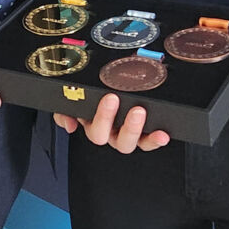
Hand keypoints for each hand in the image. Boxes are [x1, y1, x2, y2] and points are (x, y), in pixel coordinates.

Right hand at [54, 93, 170, 152]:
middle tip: (119, 100)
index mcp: (92, 124)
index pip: (92, 127)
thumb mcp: (75, 97)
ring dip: (133, 130)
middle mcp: (108, 133)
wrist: (115, 84)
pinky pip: (148, 142)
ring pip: (126, 144)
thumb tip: (68, 124)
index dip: (101, 116)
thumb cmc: (96, 92)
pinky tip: (162, 134)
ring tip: (140, 113)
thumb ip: (65, 109)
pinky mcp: (143, 137)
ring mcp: (125, 136)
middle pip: (105, 137)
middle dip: (111, 118)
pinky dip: (155, 140)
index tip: (110, 97)